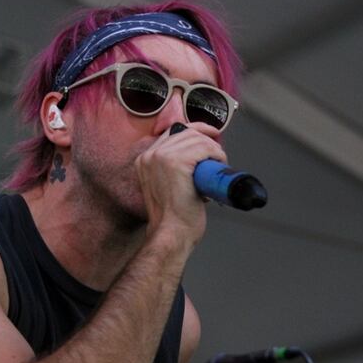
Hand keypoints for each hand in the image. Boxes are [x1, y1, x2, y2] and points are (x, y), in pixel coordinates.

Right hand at [135, 122, 226, 244]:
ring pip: (198, 139)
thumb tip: (199, 159)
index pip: (173, 131)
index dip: (196, 130)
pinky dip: (216, 155)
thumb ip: (174, 171)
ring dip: (214, 151)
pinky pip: (204, 147)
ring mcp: (161, 157)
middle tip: (218, 161)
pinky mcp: (175, 163)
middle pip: (187, 132)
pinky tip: (218, 165)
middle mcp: (150, 155)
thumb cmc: (174, 218)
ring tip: (217, 168)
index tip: (212, 134)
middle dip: (208, 142)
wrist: (171, 233)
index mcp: (145, 160)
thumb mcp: (167, 187)